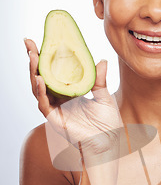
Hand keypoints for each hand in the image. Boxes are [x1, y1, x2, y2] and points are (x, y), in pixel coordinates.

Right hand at [24, 39, 121, 158]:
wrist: (109, 143)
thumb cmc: (107, 123)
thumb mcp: (104, 96)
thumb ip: (100, 80)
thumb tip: (101, 60)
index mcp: (69, 91)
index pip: (53, 71)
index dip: (46, 57)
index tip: (41, 40)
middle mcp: (59, 99)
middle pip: (41, 76)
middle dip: (34, 60)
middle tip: (29, 43)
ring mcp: (55, 109)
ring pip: (38, 89)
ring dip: (34, 72)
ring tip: (33, 56)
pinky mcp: (55, 120)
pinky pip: (44, 104)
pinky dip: (40, 92)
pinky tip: (39, 79)